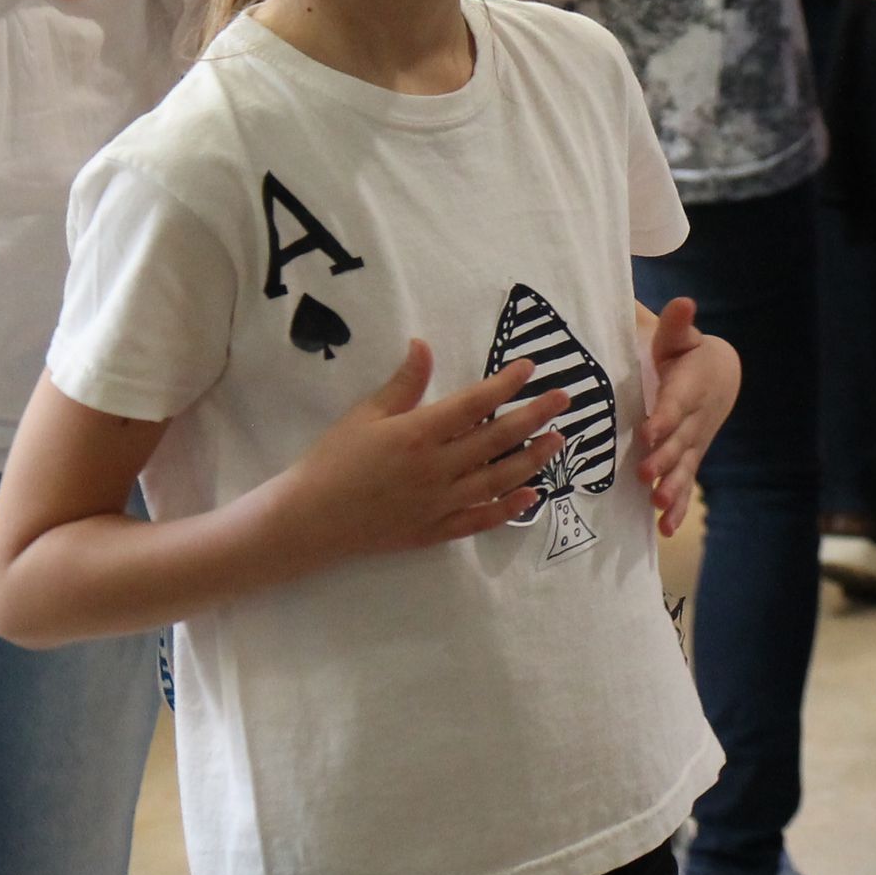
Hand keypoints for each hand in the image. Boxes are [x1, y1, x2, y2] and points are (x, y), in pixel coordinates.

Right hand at [277, 340, 558, 556]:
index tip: (530, 368)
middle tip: (565, 399)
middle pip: (497, 438)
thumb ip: (404, 383)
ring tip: (559, 440)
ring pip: (499, 478)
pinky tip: (532, 495)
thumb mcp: (365, 414)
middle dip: (535, 416)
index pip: (475, 404)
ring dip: (534, 459)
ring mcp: (440, 503)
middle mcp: (437, 468)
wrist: (310, 520)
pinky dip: (509, 508)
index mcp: (418, 434)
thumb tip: (424, 344)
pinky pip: (481, 519)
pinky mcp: (437, 530)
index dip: (506, 384)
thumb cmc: (333, 461)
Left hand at [637, 297, 735, 534]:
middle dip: (664, 458)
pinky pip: (686, 485)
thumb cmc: (687, 354)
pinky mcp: (690, 460)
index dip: (664, 417)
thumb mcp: (681, 337)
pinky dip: (678, 507)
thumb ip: (676, 326)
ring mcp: (693, 444)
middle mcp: (694, 420)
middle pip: (679, 442)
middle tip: (646, 474)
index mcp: (688, 387)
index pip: (676, 404)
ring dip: (671, 487)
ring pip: (684, 468)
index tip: (649, 431)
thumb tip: (683, 302)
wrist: (720, 376)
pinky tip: (665, 528)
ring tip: (657, 504)